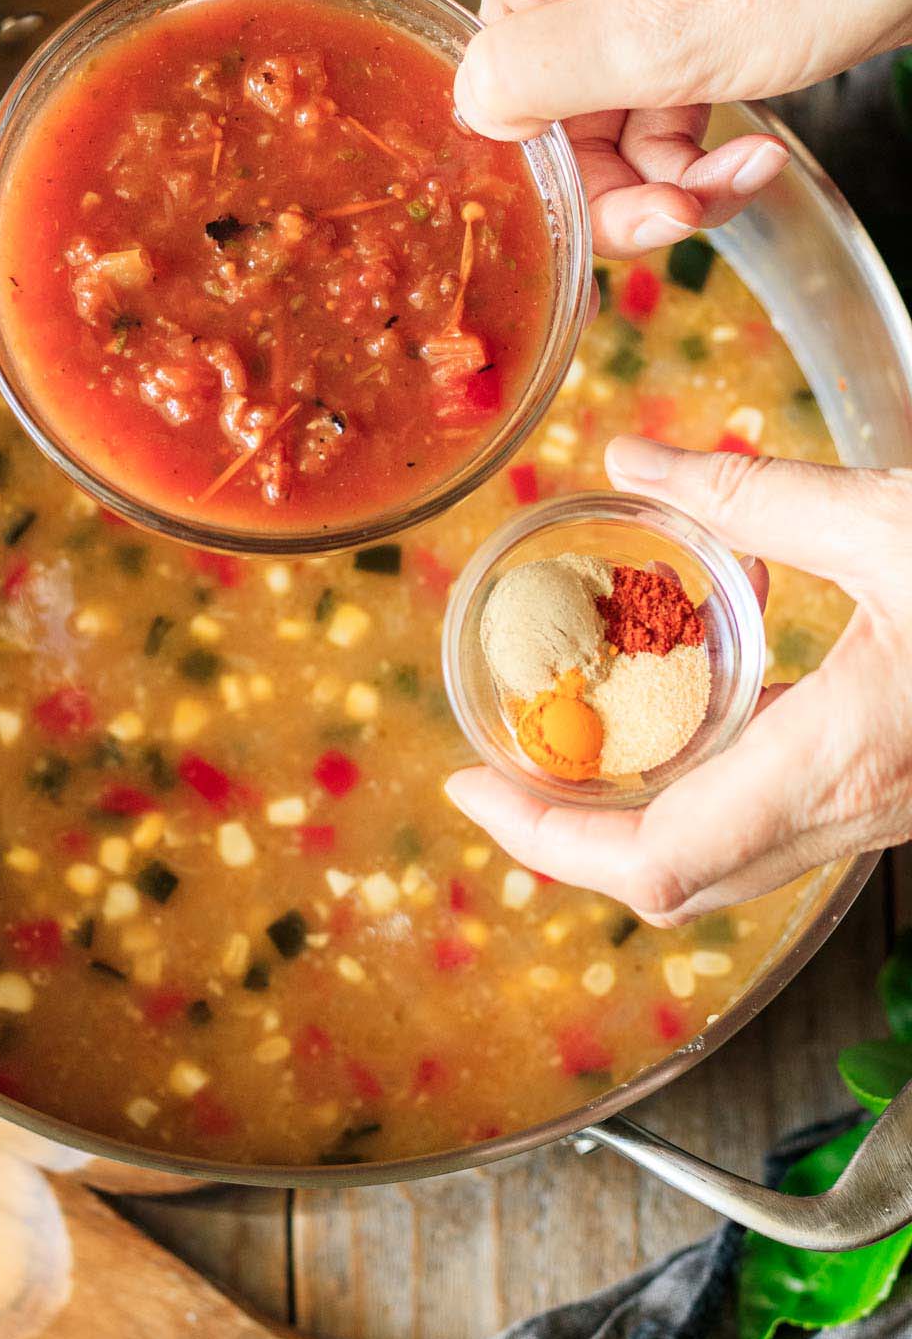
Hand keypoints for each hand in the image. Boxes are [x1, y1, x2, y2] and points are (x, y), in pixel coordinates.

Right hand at [245, 0, 911, 255]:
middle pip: (493, 92)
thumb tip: (469, 114)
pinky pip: (633, 119)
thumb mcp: (674, 30)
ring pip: (572, 129)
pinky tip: (743, 157)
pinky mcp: (659, 25)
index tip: (231, 0)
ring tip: (724, 177)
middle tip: (649, 212)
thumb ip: (549, 77)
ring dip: (646, 182)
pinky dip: (684, 157)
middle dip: (569, 177)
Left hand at [445, 440, 911, 922]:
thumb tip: (635, 463)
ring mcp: (873, 808)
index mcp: (832, 765)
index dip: (546, 839)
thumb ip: (759, 492)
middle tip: (500, 763)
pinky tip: (712, 652)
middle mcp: (847, 812)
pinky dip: (711, 750)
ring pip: (722, 847)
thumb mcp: (893, 522)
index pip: (654, 860)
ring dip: (637, 790)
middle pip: (673, 875)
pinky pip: (773, 801)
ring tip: (580, 709)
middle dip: (568, 828)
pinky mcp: (890, 782)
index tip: (470, 786)